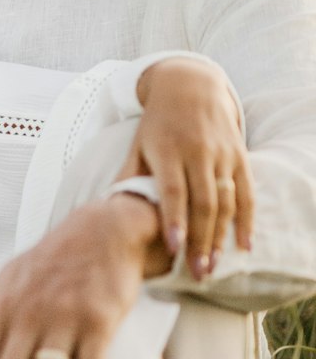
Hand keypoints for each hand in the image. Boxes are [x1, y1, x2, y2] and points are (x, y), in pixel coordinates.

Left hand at [130, 58, 253, 277]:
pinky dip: (247, 219)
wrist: (189, 85)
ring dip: (221, 236)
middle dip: (200, 240)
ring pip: (225, 201)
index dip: (174, 219)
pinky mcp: (239, 155)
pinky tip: (243, 244)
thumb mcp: (138, 145)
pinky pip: (246, 192)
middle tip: (197, 273)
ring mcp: (221, 153)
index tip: (175, 248)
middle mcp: (197, 152)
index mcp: (167, 150)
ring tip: (213, 266)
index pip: (172, 190)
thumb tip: (110, 209)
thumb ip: (129, 176)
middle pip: (201, 203)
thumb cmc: (157, 123)